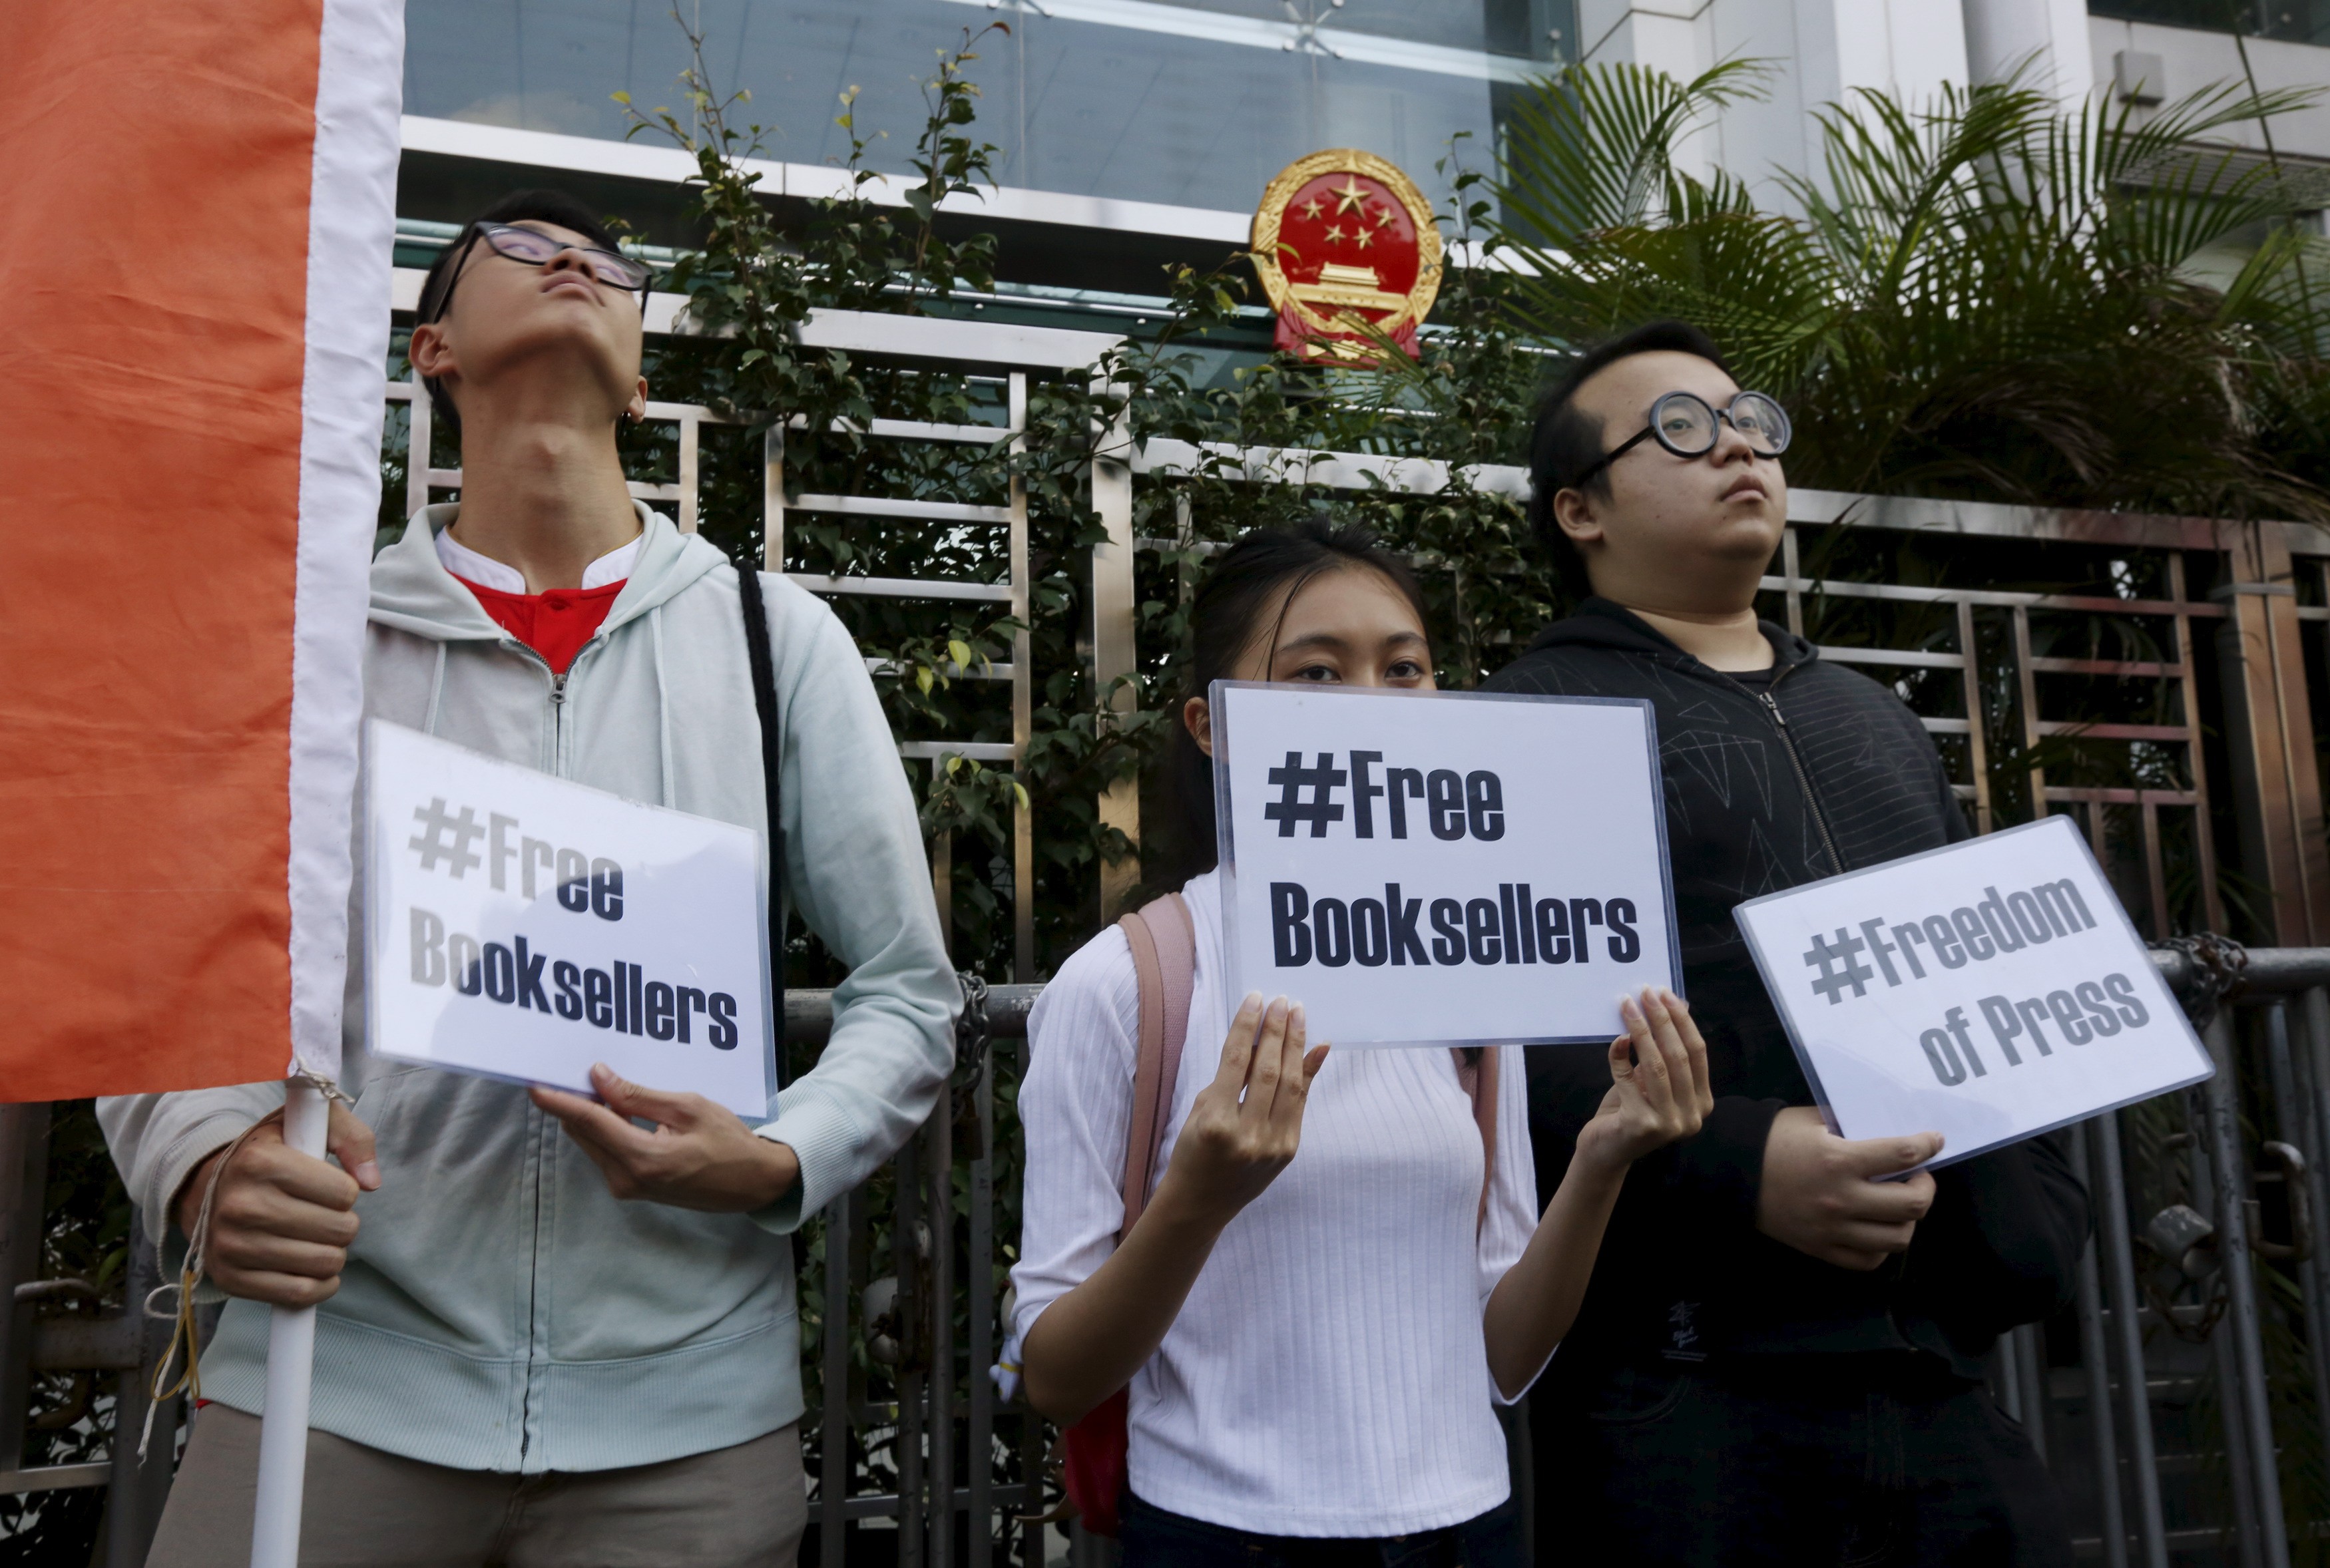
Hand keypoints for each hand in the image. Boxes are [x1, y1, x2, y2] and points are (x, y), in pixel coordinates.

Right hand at [173, 1102, 379, 1307]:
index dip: (345, 1191)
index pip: (344, 1192)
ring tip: (317, 1238)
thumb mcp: (310, 1126)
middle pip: (339, 1230)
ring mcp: (232, 1245)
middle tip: (325, 1215)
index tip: (327, 1186)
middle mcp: (241, 1205)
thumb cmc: (271, 1154)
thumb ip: (352, 1138)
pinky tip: (314, 1269)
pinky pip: (299, 1294)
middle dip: (344, 1223)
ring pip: (324, 1264)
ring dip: (333, 1254)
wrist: (207, 1187)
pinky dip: (320, 1286)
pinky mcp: (229, 1278)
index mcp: (260, 1161)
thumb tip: (371, 1182)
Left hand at [532, 1064, 799, 1212]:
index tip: (534, 1083)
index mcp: (643, 1158)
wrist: (751, 1183)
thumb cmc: (728, 1142)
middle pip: (584, 1132)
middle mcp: (626, 1178)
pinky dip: (604, 1128)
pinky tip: (614, 1107)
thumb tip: (599, 1078)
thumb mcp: (689, 1108)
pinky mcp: (631, 1188)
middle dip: (573, 1102)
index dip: (559, 1101)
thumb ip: (639, 1096)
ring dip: (590, 1114)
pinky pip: (605, 1151)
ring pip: (592, 1142)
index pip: (589, 1122)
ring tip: (596, 1083)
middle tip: (570, 1069)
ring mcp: (627, 1187)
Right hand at [1150, 994, 1328, 1229]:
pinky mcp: (1288, 1150)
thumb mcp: (1201, 1110)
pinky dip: (1309, 1072)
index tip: (1256, 1000)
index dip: (1247, 1026)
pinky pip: (1300, 1103)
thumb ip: (1231, 1077)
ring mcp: (1271, 1145)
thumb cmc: (1193, 1151)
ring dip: (1294, 1044)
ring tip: (1297, 1014)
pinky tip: (1315, 1046)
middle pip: (1267, 1070)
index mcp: (1215, 1123)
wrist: (1201, 1203)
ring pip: (1289, 1083)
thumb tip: (1260, 1038)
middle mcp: (1246, 1135)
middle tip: (1282, 1001)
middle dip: (1276, 1031)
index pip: (1235, 1062)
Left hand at [1574, 987, 1712, 1176]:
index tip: (1666, 995)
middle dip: (1662, 1020)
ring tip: (1627, 1006)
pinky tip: (1616, 1039)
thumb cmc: (1630, 1110)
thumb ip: (1665, 1051)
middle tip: (1645, 993)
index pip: (1697, 1053)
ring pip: (1656, 1065)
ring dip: (1640, 1030)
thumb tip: (1676, 1005)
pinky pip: (1628, 1078)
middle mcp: (1693, 1116)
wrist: (1607, 1151)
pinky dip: (1620, 1055)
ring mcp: (1669, 1123)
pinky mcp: (1641, 1124)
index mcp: (1703, 1102)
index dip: (1682, 1021)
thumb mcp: (1652, 1080)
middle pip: (1678, 1056)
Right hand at [1756, 1107, 1941, 1269]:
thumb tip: (1887, 1133)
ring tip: (1899, 1204)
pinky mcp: (1822, 1249)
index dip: (1928, 1145)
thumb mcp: (1813, 1120)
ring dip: (1908, 1219)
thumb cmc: (1774, 1140)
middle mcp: (1842, 1199)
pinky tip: (1877, 1228)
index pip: (1903, 1154)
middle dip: (1926, 1187)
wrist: (1733, 1173)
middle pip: (1912, 1205)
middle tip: (1918, 1176)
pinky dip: (1882, 1246)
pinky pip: (1869, 1260)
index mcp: (1839, 1160)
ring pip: (1898, 1238)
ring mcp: (1833, 1230)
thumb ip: (1851, 1126)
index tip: (1935, 1140)